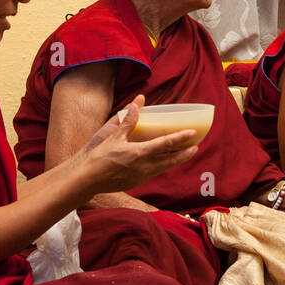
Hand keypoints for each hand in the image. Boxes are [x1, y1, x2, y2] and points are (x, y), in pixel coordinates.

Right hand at [81, 94, 198, 194]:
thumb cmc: (99, 157)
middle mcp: (145, 166)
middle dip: (185, 153)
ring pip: (164, 168)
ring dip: (176, 161)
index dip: (181, 138)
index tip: (193, 133)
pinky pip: (155, 173)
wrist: (88, 179)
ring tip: (185, 154)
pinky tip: (164, 163)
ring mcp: (142, 176)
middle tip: (196, 147)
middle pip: (171, 160)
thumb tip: (138, 102)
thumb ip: (128, 120)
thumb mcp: (114, 136)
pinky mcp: (137, 182)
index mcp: (140, 152)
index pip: (166, 144)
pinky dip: (163, 166)